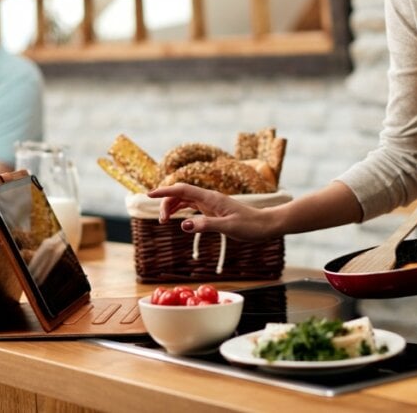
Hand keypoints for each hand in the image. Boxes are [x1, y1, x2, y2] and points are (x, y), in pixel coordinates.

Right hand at [148, 183, 274, 240]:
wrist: (267, 225)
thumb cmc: (251, 226)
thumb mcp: (228, 227)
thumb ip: (206, 225)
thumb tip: (183, 225)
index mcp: (211, 198)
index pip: (182, 190)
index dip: (164, 191)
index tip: (149, 194)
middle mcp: (209, 198)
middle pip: (180, 193)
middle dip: (166, 202)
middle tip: (161, 221)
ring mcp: (211, 203)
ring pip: (185, 199)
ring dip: (173, 206)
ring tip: (164, 221)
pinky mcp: (214, 210)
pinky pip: (193, 205)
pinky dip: (181, 209)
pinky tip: (178, 217)